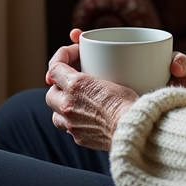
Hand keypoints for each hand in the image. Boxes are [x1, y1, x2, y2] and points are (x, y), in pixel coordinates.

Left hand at [46, 34, 137, 150]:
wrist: (133, 131)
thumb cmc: (128, 102)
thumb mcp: (111, 75)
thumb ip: (94, 67)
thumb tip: (85, 47)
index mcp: (75, 85)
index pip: (54, 67)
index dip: (61, 57)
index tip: (72, 55)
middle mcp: (68, 105)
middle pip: (51, 92)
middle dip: (59, 86)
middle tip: (75, 80)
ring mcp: (71, 124)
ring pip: (55, 112)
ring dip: (62, 105)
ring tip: (77, 100)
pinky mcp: (79, 138)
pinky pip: (68, 127)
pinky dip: (72, 120)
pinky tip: (86, 115)